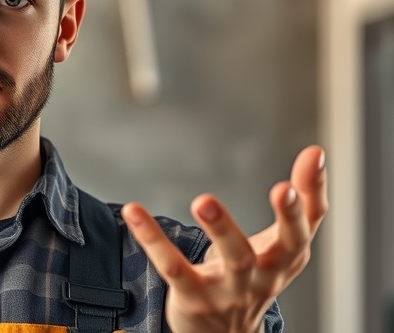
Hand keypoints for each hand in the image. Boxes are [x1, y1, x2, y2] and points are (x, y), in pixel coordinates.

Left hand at [120, 145, 327, 332]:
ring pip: (233, 259)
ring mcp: (231, 290)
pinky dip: (152, 239)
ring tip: (205, 201)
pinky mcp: (194, 297)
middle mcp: (266, 275)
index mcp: (287, 257)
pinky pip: (173, 267)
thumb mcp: (281, 245)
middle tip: (283, 189)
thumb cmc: (255, 278)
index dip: (314, 190)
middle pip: (283, 247)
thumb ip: (299, 202)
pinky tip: (134, 212)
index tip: (314, 156)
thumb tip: (315, 152)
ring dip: (221, 229)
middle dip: (287, 218)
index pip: (310, 222)